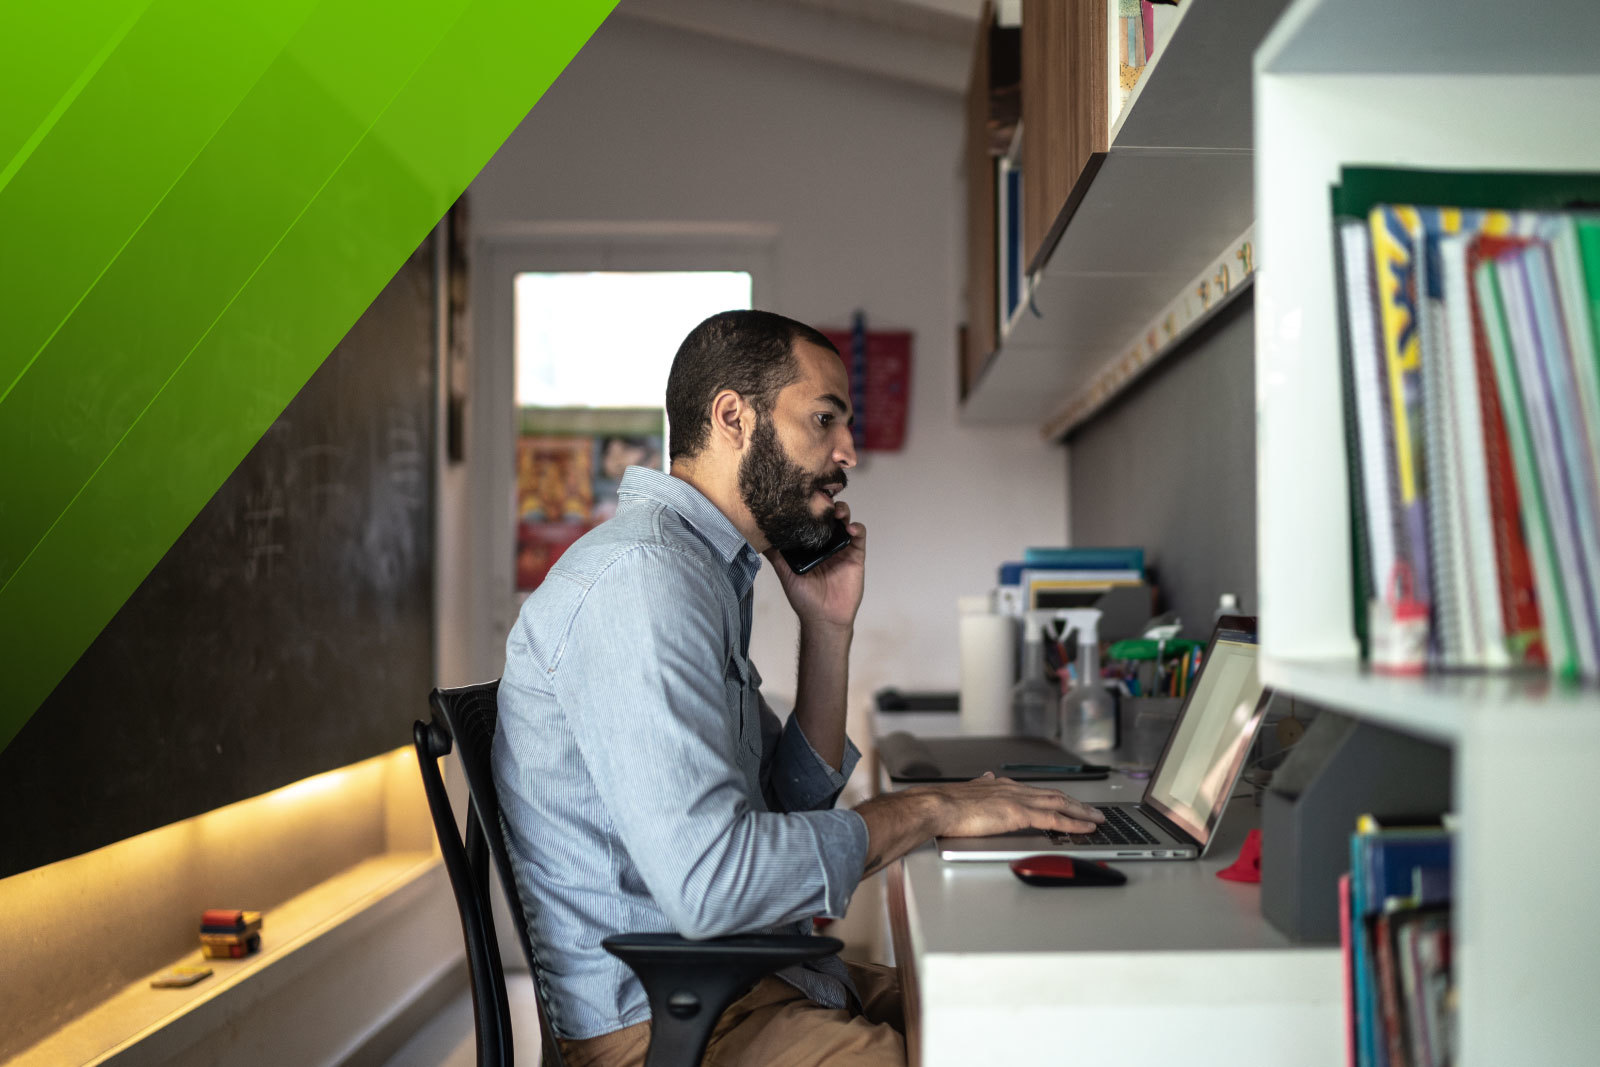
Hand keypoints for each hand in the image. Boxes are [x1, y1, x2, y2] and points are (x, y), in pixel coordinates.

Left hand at [763, 500, 864, 630]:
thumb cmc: (804, 598)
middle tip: (821, 501)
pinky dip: (857, 528)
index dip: (808, 507)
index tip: (803, 497)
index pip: (809, 520)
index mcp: (809, 545)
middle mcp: (825, 543)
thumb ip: (776, 556)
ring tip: (837, 512)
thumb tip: (759, 537)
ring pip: (844, 521)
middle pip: (827, 515)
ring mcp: (841, 547)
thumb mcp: (785, 573)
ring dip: (842, 511)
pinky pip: (859, 536)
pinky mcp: (855, 554)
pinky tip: (850, 529)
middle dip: (825, 504)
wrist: (824, 618)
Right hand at [928, 773, 1103, 837]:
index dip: (1056, 797)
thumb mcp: (968, 790)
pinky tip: (1085, 827)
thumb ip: (981, 786)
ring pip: (1059, 803)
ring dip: (1081, 811)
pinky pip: (1054, 819)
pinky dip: (1073, 822)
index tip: (1068, 801)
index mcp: (1002, 786)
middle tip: (1093, 811)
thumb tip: (985, 778)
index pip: (1037, 791)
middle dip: (1076, 803)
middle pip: (1054, 794)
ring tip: (1096, 819)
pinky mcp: (1018, 814)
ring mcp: (1018, 800)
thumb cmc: (945, 805)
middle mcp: (1014, 789)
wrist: (936, 806)